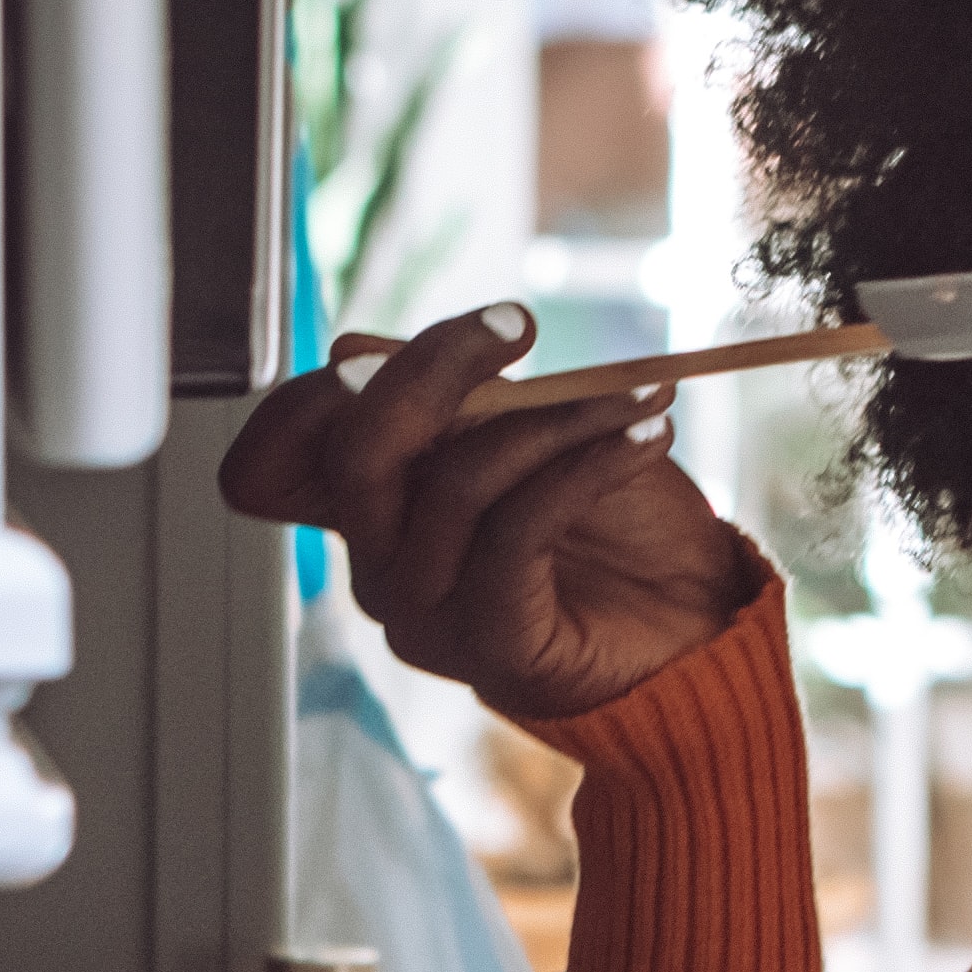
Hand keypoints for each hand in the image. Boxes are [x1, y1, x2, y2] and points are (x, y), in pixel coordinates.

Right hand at [213, 302, 768, 727]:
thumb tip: (353, 350)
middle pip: (354, 452)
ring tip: (637, 398)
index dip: (326, 387)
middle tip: (519, 325)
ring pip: (455, 483)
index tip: (463, 331)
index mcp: (374, 511)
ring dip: (556, 418)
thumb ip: (447, 399)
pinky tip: (645, 438)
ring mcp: (428, 614)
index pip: (274, 457)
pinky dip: (589, 465)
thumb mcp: (528, 432)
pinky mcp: (490, 646)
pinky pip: (518, 530)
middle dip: (435, 367)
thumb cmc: (617, 528)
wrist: (697, 624)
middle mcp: (381, 568)